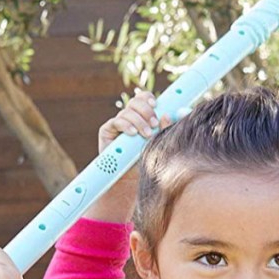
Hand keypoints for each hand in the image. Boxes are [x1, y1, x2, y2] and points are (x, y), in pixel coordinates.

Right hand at [87, 90, 171, 222]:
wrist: (130, 180)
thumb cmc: (148, 161)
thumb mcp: (160, 144)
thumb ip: (166, 129)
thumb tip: (170, 115)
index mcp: (142, 116)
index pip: (143, 99)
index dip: (148, 98)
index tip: (156, 104)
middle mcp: (129, 118)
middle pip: (135, 102)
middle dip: (146, 111)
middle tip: (154, 124)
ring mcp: (118, 124)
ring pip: (127, 111)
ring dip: (138, 121)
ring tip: (147, 134)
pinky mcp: (108, 132)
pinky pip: (115, 122)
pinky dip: (125, 125)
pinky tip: (133, 133)